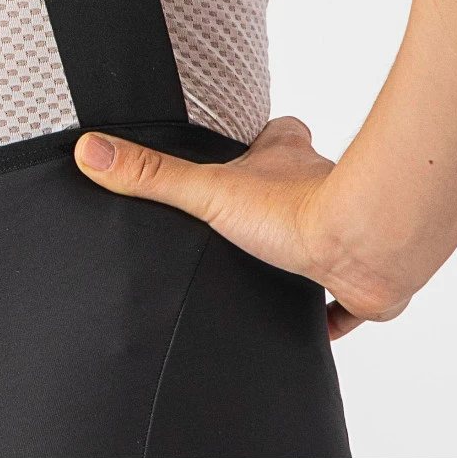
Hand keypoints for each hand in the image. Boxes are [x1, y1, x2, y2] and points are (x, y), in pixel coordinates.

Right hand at [74, 117, 412, 339]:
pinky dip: (332, 311)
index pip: (276, 133)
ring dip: (305, 248)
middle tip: (250, 217)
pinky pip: (343, 299)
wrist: (365, 247)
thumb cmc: (295, 209)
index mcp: (284, 156)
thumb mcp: (207, 189)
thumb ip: (150, 174)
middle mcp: (318, 186)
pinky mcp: (354, 278)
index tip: (244, 147)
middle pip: (301, 180)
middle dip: (280, 196)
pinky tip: (316, 324)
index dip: (263, 140)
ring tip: (272, 268)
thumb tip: (92, 150)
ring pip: (325, 233)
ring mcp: (341, 230)